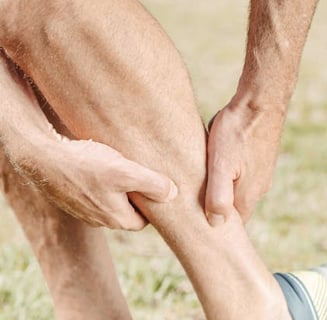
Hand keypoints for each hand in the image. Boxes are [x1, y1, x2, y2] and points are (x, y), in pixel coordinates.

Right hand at [0, 52, 177, 230]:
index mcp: (118, 218)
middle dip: (137, 196)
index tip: (155, 187)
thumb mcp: (126, 173)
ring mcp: (87, 210)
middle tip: (140, 174)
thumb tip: (173, 194)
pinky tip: (101, 166)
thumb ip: (153, 184)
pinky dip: (103, 183)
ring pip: (112, 201)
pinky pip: (96, 194)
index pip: (145, 220)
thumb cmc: (87, 166)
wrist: (45, 160)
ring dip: (119, 188)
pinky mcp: (76, 198)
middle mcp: (102, 219)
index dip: (152, 204)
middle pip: (129, 210)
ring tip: (121, 168)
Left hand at [206, 98, 284, 223]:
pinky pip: (240, 177)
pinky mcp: (257, 161)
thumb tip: (215, 223)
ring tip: (201, 185)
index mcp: (248, 194)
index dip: (215, 227)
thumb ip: (219, 196)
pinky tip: (214, 168)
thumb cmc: (237, 132)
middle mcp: (258, 188)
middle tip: (195, 205)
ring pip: (236, 191)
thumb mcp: (221, 165)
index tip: (197, 224)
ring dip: (219, 192)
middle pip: (234, 209)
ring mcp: (260, 174)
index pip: (233, 225)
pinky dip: (226, 178)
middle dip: (216, 209)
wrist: (259, 101)